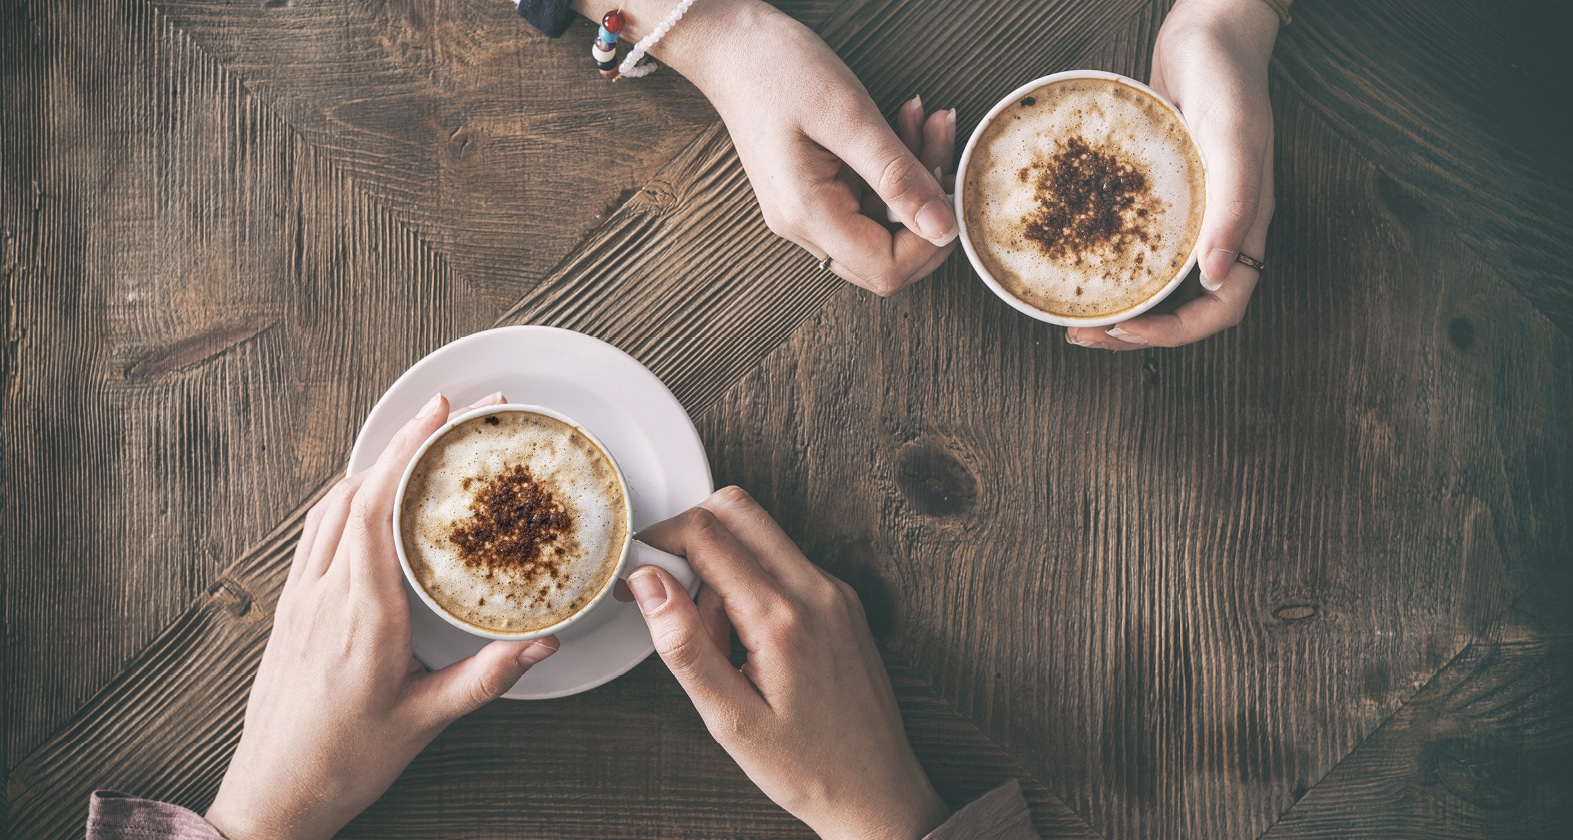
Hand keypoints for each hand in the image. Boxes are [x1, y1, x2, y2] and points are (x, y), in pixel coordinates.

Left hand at [205, 393, 558, 839]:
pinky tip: (372, 499)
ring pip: (331, 504)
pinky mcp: (290, 607)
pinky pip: (317, 531)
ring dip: (375, 464)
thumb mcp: (425, 722)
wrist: (273, 794)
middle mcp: (324, 594)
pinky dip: (349, 497)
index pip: (379, 506)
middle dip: (405, 441)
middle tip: (451, 412)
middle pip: (357, 489)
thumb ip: (485, 678)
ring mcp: (300, 597)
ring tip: (418, 443)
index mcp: (362, 615)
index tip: (445, 415)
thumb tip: (541, 645)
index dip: (410, 450)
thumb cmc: (343, 762)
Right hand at [574, 0, 958, 295]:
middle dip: (927, 210)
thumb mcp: (847, 116)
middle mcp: (803, 226)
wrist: (729, 46)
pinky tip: (906, 126)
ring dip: (916, 181)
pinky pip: (868, 202)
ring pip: (882, 226)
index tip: (951, 188)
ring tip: (926, 123)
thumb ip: (897, 175)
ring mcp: (806, 213)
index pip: (886, 268)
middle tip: (942, 147)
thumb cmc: (776, 69)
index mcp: (807, 214)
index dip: (930, 241)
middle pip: (887, 259)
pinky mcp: (813, 194)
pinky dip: (895, 170)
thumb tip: (942, 226)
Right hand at [629, 487, 950, 839]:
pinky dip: (752, 582)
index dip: (658, 544)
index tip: (639, 577)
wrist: (877, 791)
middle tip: (671, 594)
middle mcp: (816, 590)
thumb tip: (648, 581)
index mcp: (782, 618)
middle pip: (737, 509)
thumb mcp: (728, 718)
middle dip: (689, 536)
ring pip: (761, 534)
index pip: (706, 533)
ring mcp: (834, 592)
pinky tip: (748, 642)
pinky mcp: (842, 601)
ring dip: (722, 562)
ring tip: (719, 638)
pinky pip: (784, 563)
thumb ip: (682, 643)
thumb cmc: (807, 767)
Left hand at [1068, 0, 1279, 348]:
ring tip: (1074, 315)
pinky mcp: (1162, 197)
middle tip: (1082, 333)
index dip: (1177, 332)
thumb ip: (1232, 203)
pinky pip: (1138, 244)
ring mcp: (1190, 214)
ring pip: (1157, 282)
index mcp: (1243, 224)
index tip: (1127, 332)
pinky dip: (1109, 263)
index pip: (1222, 306)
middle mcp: (1218, 228)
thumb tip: (1214, 276)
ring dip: (1119, 306)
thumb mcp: (1232, 133)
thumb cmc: (1227, 76)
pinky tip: (1074, 260)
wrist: (1207, 32)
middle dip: (1136, 331)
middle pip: (1183, 306)